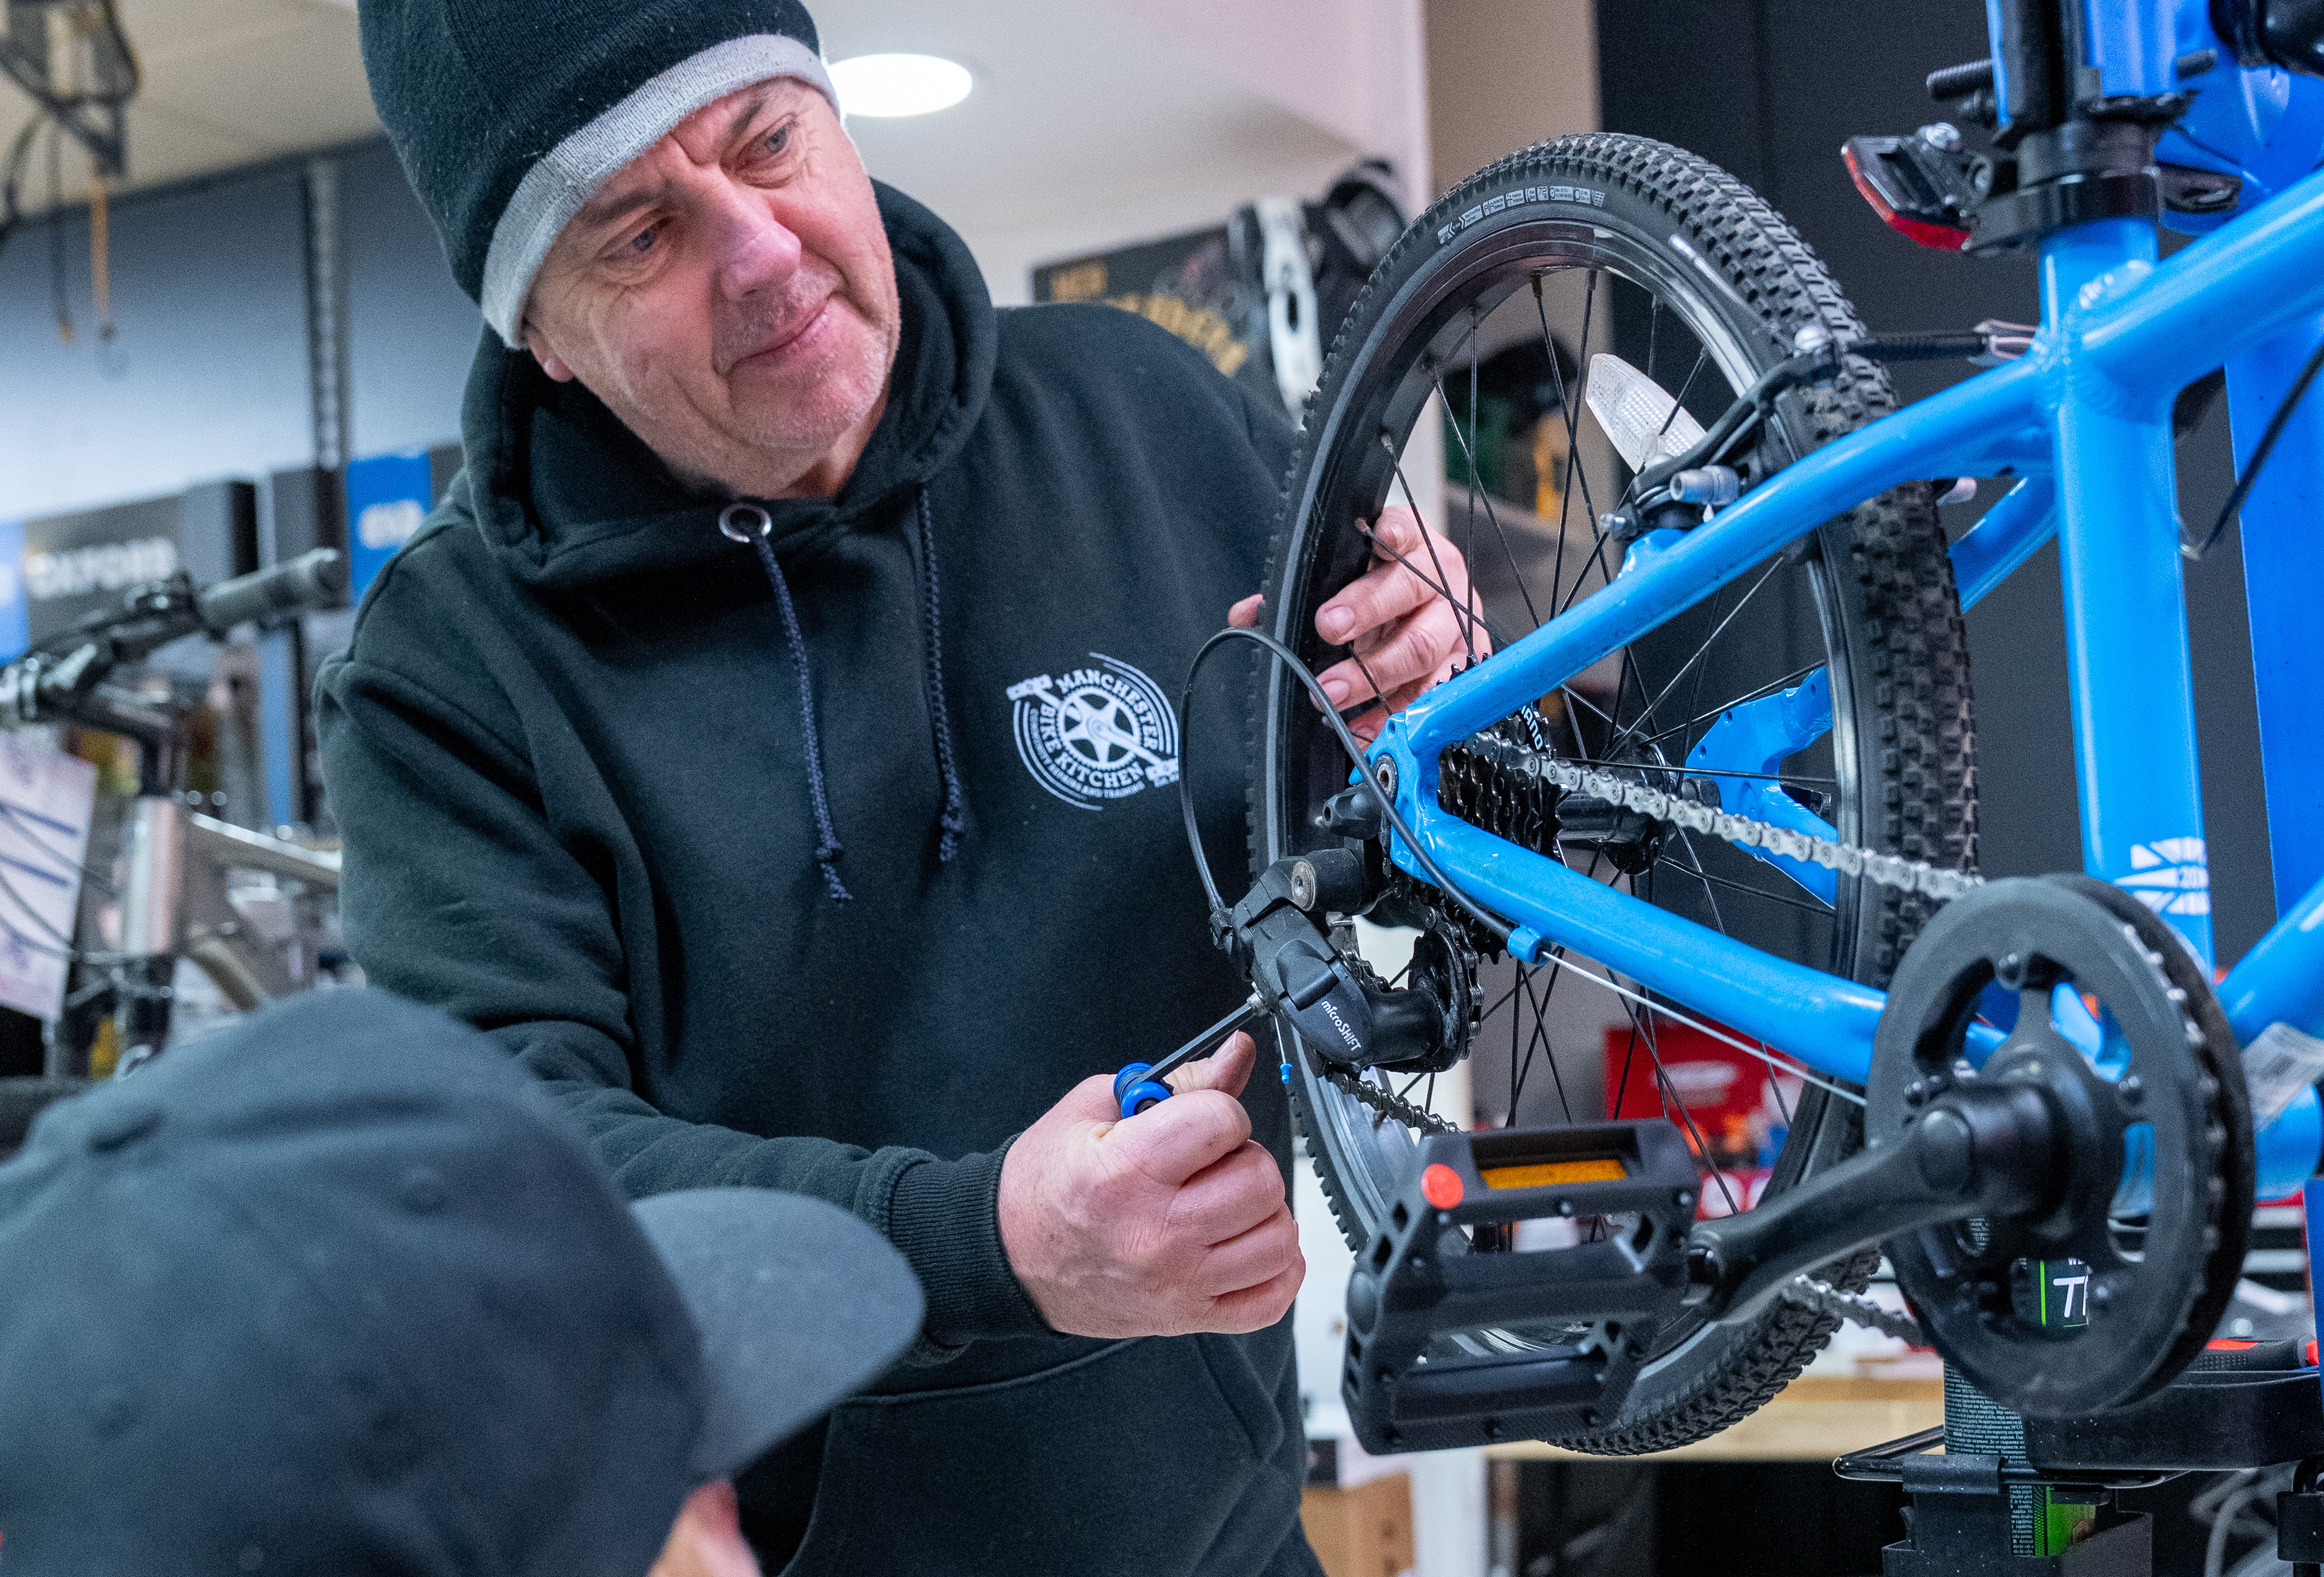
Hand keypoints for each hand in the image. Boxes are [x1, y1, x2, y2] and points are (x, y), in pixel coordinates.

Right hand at [997, 1031, 1302, 1338]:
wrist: (1009, 1258)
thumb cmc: (1047, 1184)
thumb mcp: (1094, 1111)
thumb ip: (1176, 1082)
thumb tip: (1237, 1055)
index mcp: (1126, 1171)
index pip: (1223, 1121)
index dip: (1219, 1110)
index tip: (1200, 1120)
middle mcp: (1156, 1233)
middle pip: (1260, 1181)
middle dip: (1243, 1158)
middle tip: (1210, 1162)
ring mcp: (1177, 1283)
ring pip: (1278, 1238)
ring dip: (1262, 1212)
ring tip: (1226, 1203)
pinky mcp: (1189, 1317)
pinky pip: (1272, 1297)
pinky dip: (1274, 1266)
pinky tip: (1244, 1243)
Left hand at [1228, 505, 1484, 743]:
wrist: (1433, 614)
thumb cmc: (1384, 591)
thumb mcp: (1347, 581)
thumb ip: (1301, 592)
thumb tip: (1246, 617)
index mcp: (1412, 545)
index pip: (1405, 532)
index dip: (1393, 535)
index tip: (1378, 537)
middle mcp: (1441, 581)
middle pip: (1408, 594)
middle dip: (1366, 611)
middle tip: (1329, 628)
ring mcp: (1456, 624)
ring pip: (1421, 649)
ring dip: (1373, 675)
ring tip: (1333, 693)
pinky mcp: (1464, 666)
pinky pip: (1429, 694)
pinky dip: (1392, 714)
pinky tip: (1363, 726)